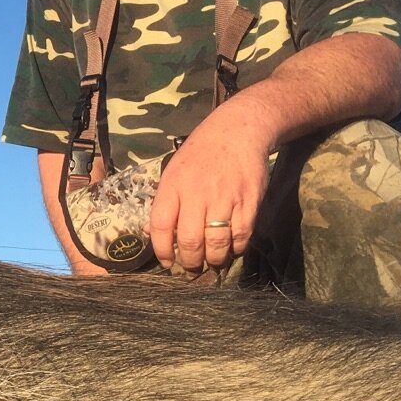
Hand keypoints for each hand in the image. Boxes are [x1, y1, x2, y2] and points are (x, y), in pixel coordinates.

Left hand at [148, 107, 275, 272]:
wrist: (238, 131)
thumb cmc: (200, 154)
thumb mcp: (174, 171)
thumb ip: (164, 202)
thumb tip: (151, 233)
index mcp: (174, 185)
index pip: (161, 225)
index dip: (162, 250)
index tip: (167, 263)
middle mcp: (198, 193)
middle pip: (191, 241)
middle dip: (190, 262)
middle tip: (192, 268)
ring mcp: (225, 198)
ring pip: (217, 243)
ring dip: (214, 260)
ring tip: (212, 262)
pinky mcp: (249, 201)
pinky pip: (242, 235)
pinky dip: (236, 248)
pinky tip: (232, 249)